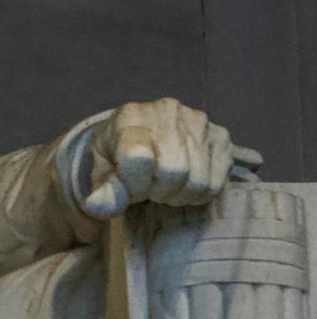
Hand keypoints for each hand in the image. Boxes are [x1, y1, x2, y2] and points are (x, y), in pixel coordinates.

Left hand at [81, 98, 261, 219]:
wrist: (139, 138)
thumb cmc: (117, 158)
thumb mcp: (101, 173)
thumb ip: (103, 190)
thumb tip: (97, 207)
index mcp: (130, 116)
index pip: (138, 158)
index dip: (133, 184)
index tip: (128, 186)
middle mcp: (168, 111)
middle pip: (173, 173)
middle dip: (156, 191)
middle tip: (147, 187)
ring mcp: (199, 121)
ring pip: (197, 181)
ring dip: (177, 194)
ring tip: (163, 185)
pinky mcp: (221, 137)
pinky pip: (215, 184)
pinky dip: (197, 194)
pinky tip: (182, 183)